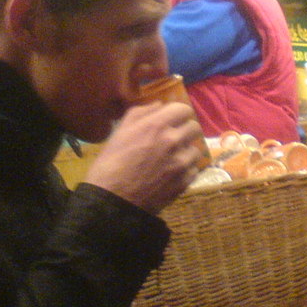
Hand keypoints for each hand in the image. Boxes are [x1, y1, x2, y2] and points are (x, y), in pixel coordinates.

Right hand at [83, 101, 203, 213]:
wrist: (111, 201)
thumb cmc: (110, 164)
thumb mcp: (120, 132)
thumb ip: (141, 113)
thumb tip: (159, 105)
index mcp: (156, 126)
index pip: (183, 109)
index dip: (177, 114)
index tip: (172, 120)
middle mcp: (173, 141)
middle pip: (194, 127)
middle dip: (185, 131)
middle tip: (173, 139)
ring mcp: (181, 163)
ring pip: (196, 149)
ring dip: (186, 152)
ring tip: (171, 159)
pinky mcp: (185, 182)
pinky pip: (194, 169)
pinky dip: (185, 170)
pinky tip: (171, 174)